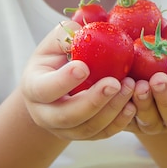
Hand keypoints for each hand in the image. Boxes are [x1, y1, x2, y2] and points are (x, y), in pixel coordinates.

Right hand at [20, 21, 136, 140]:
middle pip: (67, 116)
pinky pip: (102, 134)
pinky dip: (119, 122)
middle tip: (115, 83)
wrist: (58, 85)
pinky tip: (132, 106)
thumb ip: (65, 37)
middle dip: (93, 101)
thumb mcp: (55, 43)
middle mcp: (45, 114)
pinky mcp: (84, 135)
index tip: (84, 68)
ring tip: (130, 87)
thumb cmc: (57, 58)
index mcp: (34, 87)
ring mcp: (64, 129)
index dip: (63, 81)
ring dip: (111, 110)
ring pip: (88, 128)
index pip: (45, 89)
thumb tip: (81, 32)